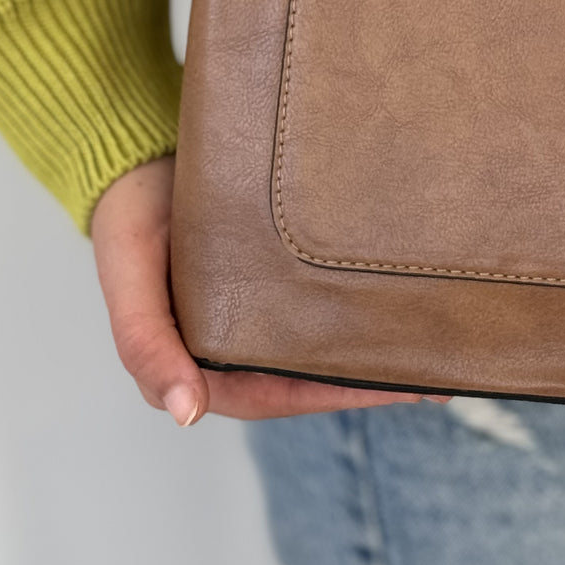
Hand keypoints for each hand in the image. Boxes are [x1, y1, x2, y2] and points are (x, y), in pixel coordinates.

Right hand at [91, 156, 450, 424]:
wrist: (136, 151)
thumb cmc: (129, 218)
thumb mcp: (130, 279)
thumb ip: (147, 345)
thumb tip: (185, 414)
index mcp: (197, 359)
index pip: (276, 395)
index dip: (333, 396)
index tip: (393, 392)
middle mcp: (232, 340)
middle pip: (307, 374)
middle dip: (367, 379)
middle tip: (435, 375)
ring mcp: (254, 304)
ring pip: (318, 336)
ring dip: (369, 344)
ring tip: (431, 342)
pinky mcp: (270, 267)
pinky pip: (317, 293)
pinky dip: (354, 300)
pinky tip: (394, 291)